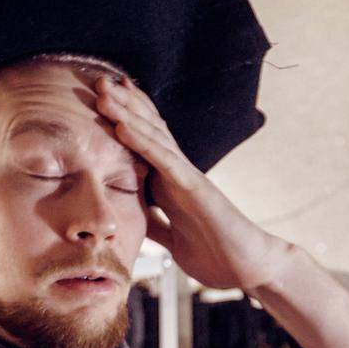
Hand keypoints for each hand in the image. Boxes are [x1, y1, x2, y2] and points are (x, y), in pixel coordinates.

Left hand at [94, 74, 287, 290]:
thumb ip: (156, 225)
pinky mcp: (196, 189)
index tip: (105, 100)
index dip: (128, 120)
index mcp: (173, 186)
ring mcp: (188, 178)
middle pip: (149, 131)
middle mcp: (180, 175)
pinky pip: (165, 161)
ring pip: (154, 137)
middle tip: (98, 79)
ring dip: (127, 112)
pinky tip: (122, 125)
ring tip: (104, 90)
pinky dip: (142, 142)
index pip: (148, 145)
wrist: (250, 268)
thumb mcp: (173, 241)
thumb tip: (135, 219)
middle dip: (124, 104)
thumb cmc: (217, 255)